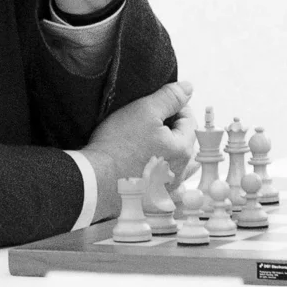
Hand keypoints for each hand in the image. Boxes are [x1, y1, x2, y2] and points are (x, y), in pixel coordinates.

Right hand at [79, 81, 197, 221]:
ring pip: (177, 163)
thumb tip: (189, 88)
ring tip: (149, 143)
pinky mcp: (153, 199)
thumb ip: (169, 97)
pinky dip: (160, 172)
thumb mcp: (144, 111)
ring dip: (168, 151)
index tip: (155, 104)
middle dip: (171, 128)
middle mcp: (181, 171)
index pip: (189, 119)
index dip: (174, 106)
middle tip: (148, 120)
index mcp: (183, 148)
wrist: (96, 179)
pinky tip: (147, 167)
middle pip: (184, 141)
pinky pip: (165, 182)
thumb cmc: (118, 145)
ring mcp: (167, 188)